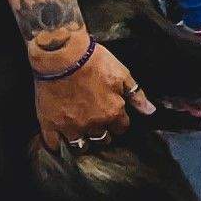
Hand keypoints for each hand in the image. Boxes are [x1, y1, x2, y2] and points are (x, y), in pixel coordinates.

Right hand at [31, 37, 151, 150]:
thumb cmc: (94, 60)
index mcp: (112, 112)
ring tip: (79, 133)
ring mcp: (71, 126)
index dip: (118, 123)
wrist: (62, 54)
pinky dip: (56, 144)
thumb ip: (136, 94)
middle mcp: (93, 124)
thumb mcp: (122, 73)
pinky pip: (53, 144)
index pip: (121, 128)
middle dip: (101, 133)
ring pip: (80, 146)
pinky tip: (58, 139)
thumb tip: (150, 111)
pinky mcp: (50, 124)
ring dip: (82, 141)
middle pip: (102, 139)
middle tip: (95, 124)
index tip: (113, 117)